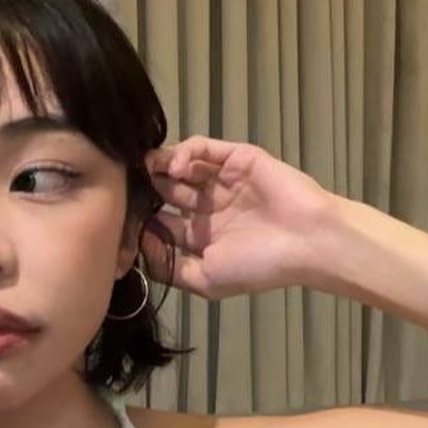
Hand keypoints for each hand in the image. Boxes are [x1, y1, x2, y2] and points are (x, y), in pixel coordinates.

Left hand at [140, 136, 337, 299]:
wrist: (307, 242)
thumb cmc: (259, 265)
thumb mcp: (208, 280)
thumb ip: (171, 268)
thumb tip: (139, 247)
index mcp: (204, 237)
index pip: (162, 222)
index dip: (141, 218)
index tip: (120, 217)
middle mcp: (211, 207)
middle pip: (167, 191)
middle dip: (146, 188)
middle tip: (126, 186)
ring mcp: (223, 180)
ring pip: (182, 166)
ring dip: (160, 167)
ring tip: (145, 170)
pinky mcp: (236, 158)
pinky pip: (203, 148)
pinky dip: (184, 153)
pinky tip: (175, 167)